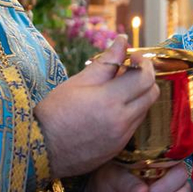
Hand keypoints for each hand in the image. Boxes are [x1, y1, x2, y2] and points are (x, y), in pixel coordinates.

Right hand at [35, 35, 158, 177]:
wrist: (40, 150)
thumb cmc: (54, 112)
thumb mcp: (78, 82)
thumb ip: (106, 62)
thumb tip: (122, 41)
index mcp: (110, 100)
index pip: (145, 77)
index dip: (144, 63)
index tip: (134, 57)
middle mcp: (122, 120)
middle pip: (152, 94)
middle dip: (146, 78)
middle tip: (129, 71)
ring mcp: (122, 137)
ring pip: (145, 110)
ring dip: (139, 96)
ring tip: (117, 89)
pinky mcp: (119, 148)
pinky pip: (135, 125)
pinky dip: (131, 113)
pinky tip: (112, 108)